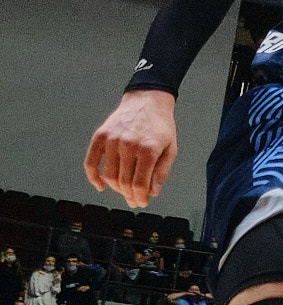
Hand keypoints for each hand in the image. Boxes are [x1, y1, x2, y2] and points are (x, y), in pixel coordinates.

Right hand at [87, 89, 176, 207]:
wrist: (147, 101)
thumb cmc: (161, 126)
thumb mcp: (170, 148)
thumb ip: (161, 171)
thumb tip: (152, 192)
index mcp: (148, 149)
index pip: (140, 183)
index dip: (140, 197)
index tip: (141, 203)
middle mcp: (128, 145)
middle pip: (124, 181)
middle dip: (129, 195)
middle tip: (133, 201)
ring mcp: (112, 140)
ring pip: (109, 174)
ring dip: (115, 188)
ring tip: (123, 192)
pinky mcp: (100, 136)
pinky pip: (91, 161)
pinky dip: (93, 176)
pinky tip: (101, 186)